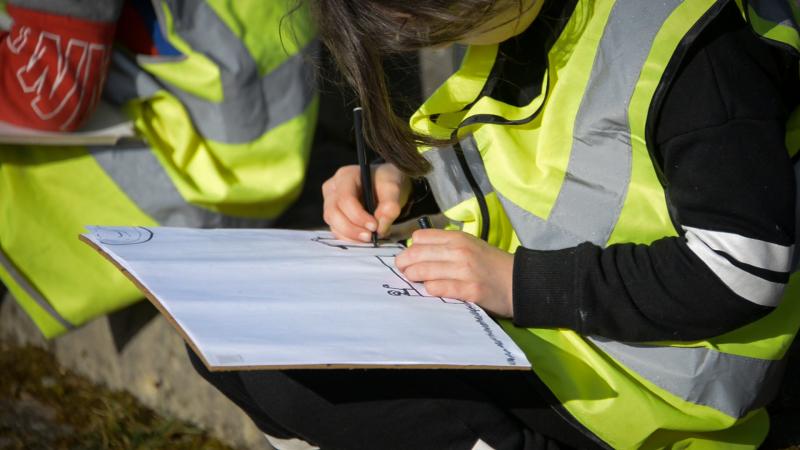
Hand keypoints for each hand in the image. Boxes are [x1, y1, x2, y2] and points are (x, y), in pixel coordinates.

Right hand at [322, 163, 410, 241]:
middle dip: (351, 229)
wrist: (383, 186)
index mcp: (346, 176)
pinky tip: (363, 240)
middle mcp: (332, 188)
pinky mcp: (332, 216)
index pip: (345, 198)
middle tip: (370, 237)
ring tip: (369, 239)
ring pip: (332, 224)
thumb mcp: (393, 188)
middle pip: (333, 213)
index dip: (358, 215)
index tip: (374, 226)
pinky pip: (336, 230)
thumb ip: (390, 205)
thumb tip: (380, 227)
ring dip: (350, 236)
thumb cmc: (385, 183)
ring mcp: (329, 202)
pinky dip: (349, 238)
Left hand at [395, 229, 513, 317]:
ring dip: (415, 279)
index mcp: (457, 238)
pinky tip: (433, 291)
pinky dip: (431, 290)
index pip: (419, 238)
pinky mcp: (469, 290)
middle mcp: (459, 251)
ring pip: (423, 272)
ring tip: (417, 283)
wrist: (519, 282)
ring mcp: (464, 271)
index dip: (410, 249)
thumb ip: (445, 246)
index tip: (411, 259)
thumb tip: (415, 251)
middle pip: (415, 254)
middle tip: (405, 272)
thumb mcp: (469, 246)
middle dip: (404, 265)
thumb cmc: (490, 265)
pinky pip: (438, 289)